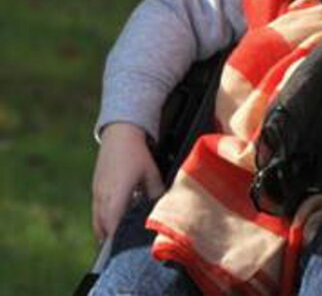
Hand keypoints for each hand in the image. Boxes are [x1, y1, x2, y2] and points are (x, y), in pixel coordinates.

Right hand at [92, 122, 164, 241]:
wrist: (119, 134)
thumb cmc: (137, 154)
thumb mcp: (152, 173)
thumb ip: (156, 193)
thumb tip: (163, 209)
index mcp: (116, 195)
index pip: (113, 226)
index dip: (118, 240)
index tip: (125, 250)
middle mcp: (103, 197)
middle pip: (103, 228)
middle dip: (111, 240)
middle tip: (123, 249)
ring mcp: (97, 193)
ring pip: (98, 220)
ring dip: (106, 231)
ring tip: (118, 240)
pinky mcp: (96, 189)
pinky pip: (97, 211)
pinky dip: (103, 220)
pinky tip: (114, 222)